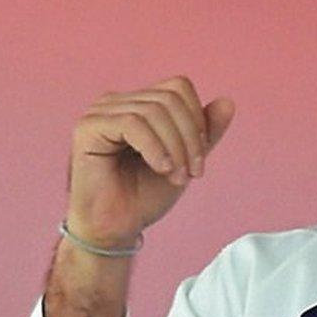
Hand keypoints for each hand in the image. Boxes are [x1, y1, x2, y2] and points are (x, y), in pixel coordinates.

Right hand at [65, 76, 234, 246]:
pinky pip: (131, 123)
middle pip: (170, 98)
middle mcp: (117, 102)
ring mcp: (100, 112)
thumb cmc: (143, 196)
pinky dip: (154, 147)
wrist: (115, 229)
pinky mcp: (88, 128)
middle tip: (192, 173)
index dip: (197, 119)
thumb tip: (228, 102)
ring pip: (154, 111)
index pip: (178, 87)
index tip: (200, 159)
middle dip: (190, 137)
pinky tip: (161, 168)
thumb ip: (205, 132)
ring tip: (176, 177)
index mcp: (138, 103)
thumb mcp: (185, 159)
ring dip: (175, 147)